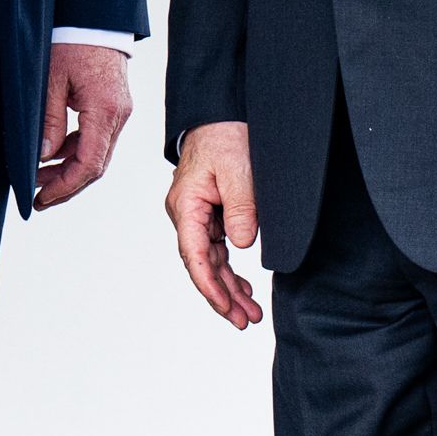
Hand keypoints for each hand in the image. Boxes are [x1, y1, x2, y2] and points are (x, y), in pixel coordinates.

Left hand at [37, 43, 135, 209]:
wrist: (93, 16)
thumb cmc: (71, 41)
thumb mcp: (51, 80)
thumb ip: (49, 121)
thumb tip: (44, 157)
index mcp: (104, 110)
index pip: (89, 164)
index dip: (65, 186)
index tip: (42, 198)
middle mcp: (118, 115)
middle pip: (96, 166)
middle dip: (66, 185)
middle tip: (38, 198)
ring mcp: (119, 111)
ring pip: (97, 154)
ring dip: (69, 170)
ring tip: (39, 178)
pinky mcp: (114, 106)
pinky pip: (97, 138)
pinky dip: (76, 151)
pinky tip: (54, 154)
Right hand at [165, 121, 263, 329]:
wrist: (223, 113)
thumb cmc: (226, 135)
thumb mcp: (238, 170)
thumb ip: (241, 209)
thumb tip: (241, 247)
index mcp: (185, 205)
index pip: (194, 256)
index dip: (210, 286)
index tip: (227, 308)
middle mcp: (187, 214)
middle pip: (202, 265)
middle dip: (223, 297)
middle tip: (246, 322)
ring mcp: (198, 216)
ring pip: (211, 262)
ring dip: (230, 288)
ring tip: (250, 314)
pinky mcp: (212, 214)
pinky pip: (218, 250)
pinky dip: (232, 270)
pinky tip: (245, 289)